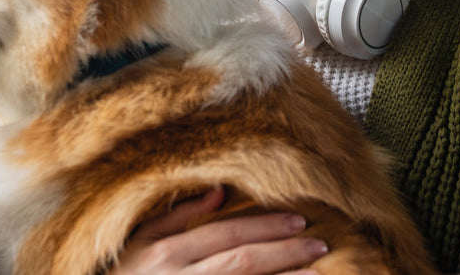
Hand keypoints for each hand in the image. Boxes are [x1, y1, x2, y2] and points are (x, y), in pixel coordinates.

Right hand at [109, 186, 328, 274]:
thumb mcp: (139, 242)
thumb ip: (177, 217)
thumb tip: (219, 192)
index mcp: (164, 253)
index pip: (225, 235)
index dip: (264, 227)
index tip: (299, 220)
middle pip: (241, 261)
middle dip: (283, 251)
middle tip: (319, 242)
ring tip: (316, 271)